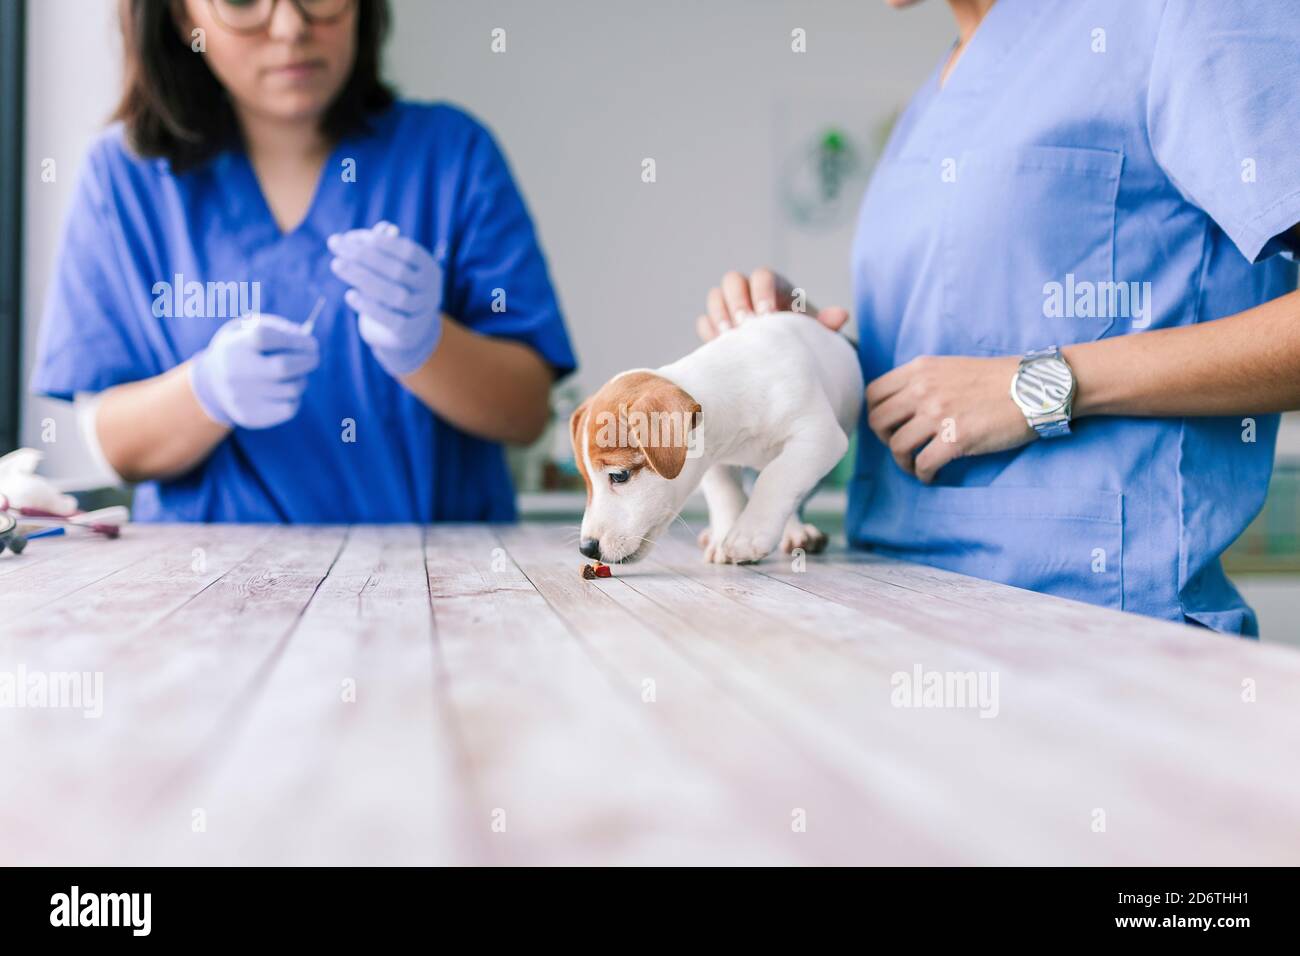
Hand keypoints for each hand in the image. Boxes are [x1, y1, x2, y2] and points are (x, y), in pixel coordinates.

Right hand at [189, 314, 319, 428]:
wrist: (213, 383)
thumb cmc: (243, 349)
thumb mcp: (251, 328)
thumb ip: (279, 328)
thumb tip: (304, 339)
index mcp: (233, 346)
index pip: (266, 337)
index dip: (295, 340)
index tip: (310, 343)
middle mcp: (234, 372)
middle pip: (282, 367)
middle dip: (307, 361)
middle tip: (313, 358)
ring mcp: (240, 397)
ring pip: (292, 388)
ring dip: (301, 379)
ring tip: (294, 375)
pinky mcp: (250, 417)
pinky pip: (289, 408)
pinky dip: (295, 398)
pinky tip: (286, 391)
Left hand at [328, 221, 443, 376]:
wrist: (408, 329)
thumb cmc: (395, 288)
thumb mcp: (393, 266)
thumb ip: (384, 247)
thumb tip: (382, 227)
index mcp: (428, 267)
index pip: (406, 251)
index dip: (379, 242)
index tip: (349, 236)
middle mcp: (430, 289)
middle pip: (397, 271)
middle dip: (363, 256)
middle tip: (334, 245)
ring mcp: (422, 312)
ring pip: (394, 295)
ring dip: (362, 278)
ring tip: (336, 264)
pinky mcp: (409, 332)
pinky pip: (391, 320)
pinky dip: (369, 307)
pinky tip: (349, 294)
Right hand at [696, 267, 849, 340]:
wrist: (788, 357)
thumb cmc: (803, 339)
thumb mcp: (815, 332)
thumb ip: (826, 323)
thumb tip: (841, 315)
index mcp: (775, 286)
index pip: (762, 275)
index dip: (761, 292)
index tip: (767, 316)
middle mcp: (750, 291)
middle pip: (732, 280)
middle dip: (736, 302)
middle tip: (745, 327)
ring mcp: (731, 308)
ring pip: (715, 297)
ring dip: (720, 315)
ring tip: (730, 338)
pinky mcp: (717, 327)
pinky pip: (705, 322)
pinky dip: (710, 332)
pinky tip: (721, 348)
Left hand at [866, 355, 1034, 482]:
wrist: (1037, 386)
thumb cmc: (999, 379)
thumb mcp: (953, 367)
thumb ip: (925, 381)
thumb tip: (903, 405)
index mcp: (920, 369)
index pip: (873, 393)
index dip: (875, 413)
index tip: (888, 426)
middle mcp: (923, 389)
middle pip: (878, 421)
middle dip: (884, 440)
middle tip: (900, 447)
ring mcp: (938, 413)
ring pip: (897, 446)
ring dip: (903, 462)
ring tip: (916, 466)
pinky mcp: (956, 439)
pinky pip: (923, 464)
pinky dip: (923, 474)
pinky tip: (932, 475)